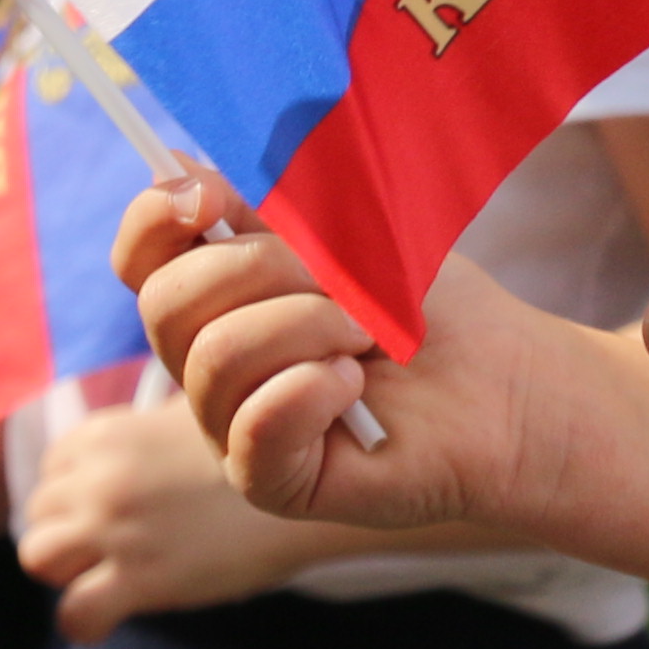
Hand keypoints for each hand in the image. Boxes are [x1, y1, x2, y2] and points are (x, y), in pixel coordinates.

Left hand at [12, 394, 308, 637]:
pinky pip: (75, 613)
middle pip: (39, 512)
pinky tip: (105, 620)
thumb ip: (146, 434)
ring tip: (105, 579)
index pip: (52, 470)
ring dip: (65, 571)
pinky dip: (82, 623)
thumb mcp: (190, 418)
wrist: (316, 479)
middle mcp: (96, 478)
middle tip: (111, 549)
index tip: (110, 509)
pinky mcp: (140, 577)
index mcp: (102, 436)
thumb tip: (139, 444)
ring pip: (38, 556)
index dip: (75, 494)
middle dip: (67, 532)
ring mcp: (112, 527)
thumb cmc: (261, 448)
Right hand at [127, 180, 565, 535]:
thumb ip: (261, 205)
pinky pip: (253, 425)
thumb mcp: (346, 234)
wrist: (507, 388)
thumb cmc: (430, 312)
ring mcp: (228, 425)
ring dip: (305, 328)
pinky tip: (356, 388)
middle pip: (166, 303)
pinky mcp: (267, 480)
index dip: (154, 220)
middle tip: (342, 285)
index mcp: (216, 297)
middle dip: (261, 273)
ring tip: (368, 338)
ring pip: (215, 356)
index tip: (207, 197)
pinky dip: (312, 390)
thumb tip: (174, 168)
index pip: (140, 256)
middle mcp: (206, 362)